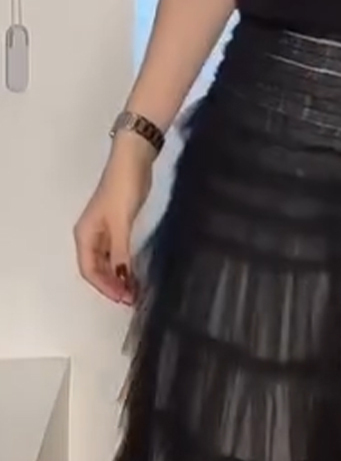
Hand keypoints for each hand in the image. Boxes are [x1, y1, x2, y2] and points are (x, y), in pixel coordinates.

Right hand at [74, 136, 153, 303]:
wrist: (134, 161)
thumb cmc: (123, 189)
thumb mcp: (121, 223)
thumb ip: (120, 251)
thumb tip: (120, 276)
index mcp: (85, 234)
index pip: (89, 269)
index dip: (104, 286)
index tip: (122, 298)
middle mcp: (91, 235)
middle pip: (97, 269)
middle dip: (112, 285)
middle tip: (131, 299)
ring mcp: (104, 232)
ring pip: (107, 263)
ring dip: (118, 278)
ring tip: (135, 292)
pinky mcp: (118, 228)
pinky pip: (117, 254)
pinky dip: (124, 266)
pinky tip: (135, 275)